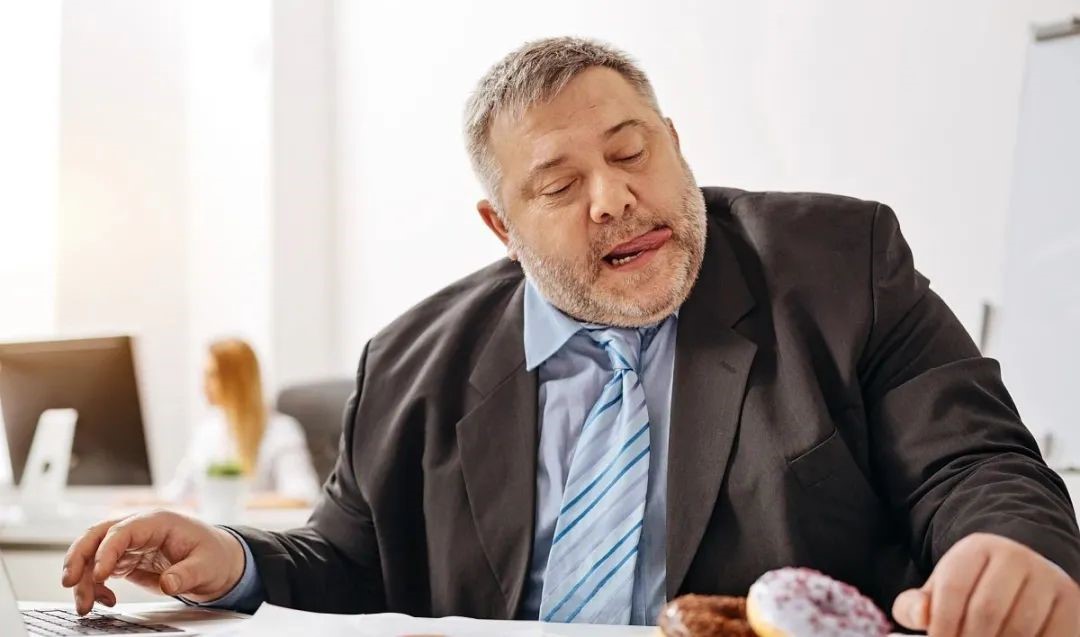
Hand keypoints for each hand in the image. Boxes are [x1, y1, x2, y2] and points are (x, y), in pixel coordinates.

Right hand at [61, 509, 246, 614]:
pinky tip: (104, 600)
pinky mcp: (127, 559)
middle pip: (98, 534)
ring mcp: (131, 543)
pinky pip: (101, 569)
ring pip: (93, 553)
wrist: (218, 561)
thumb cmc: (213, 556)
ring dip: (83, 578)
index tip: (98, 575)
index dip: (106, 552)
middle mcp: (140, 528)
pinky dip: (95, 585)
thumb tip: (169, 583)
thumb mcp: (206, 566)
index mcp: (158, 521)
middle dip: (78, 557)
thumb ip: (186, 574)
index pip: (123, 531)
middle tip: (69, 583)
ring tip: (86, 605)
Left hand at [893, 532, 1079, 635]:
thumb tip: (918, 617)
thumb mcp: (942, 588)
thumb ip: (917, 604)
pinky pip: (1050, 636)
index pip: (953, 588)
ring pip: (1019, 628)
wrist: (1022, 574)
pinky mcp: (1071, 601)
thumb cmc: (973, 587)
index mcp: (977, 548)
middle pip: (986, 611)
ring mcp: (1047, 578)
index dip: (941, 624)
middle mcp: (1015, 557)